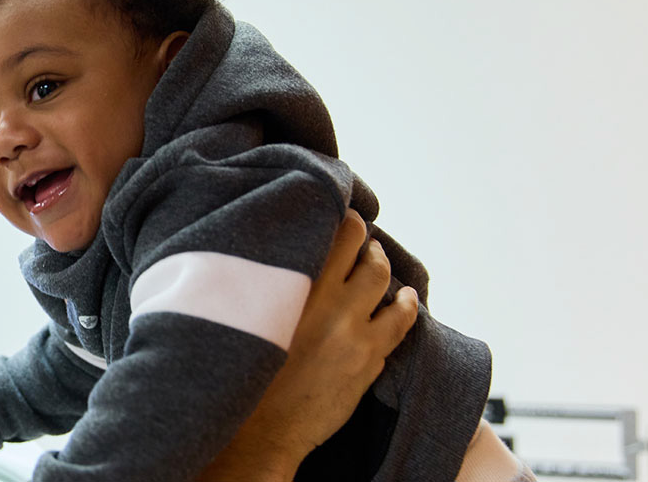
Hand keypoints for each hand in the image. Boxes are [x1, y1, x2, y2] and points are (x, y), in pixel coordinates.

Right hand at [198, 209, 420, 481]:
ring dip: (386, 270)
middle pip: (366, 257)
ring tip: (382, 264)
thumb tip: (272, 258)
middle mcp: (331, 303)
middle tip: (364, 241)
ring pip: (385, 285)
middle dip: (368, 245)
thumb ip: (267, 284)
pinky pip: (399, 324)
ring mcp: (355, 333)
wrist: (258, 430)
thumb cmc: (241, 372)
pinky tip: (406, 301)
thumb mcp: (248, 315)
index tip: (344, 217)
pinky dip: (405, 307)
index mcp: (297, 286)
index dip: (345, 221)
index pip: (336, 236)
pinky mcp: (368, 361)